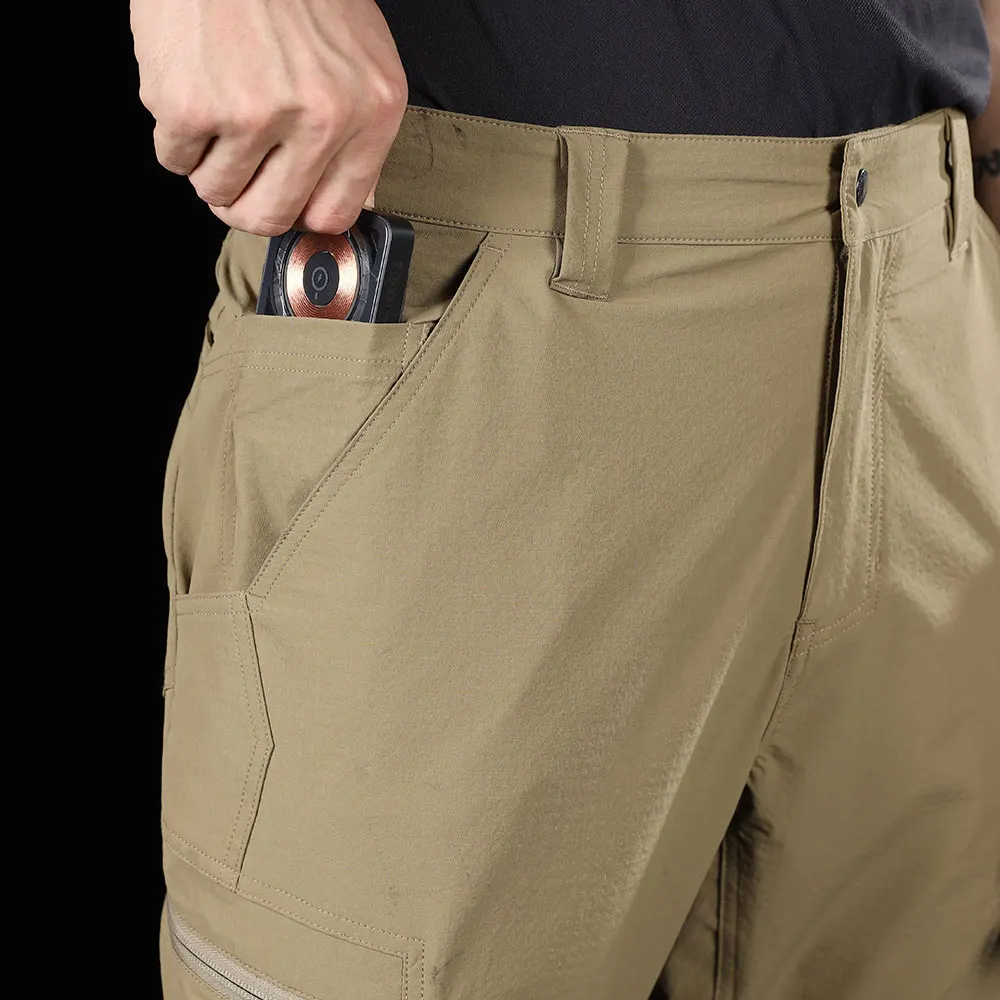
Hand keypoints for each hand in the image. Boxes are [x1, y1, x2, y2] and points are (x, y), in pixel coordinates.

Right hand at [130, 0, 407, 235]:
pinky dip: (175, 135)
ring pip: (217, 192)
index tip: (285, 203)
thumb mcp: (360, 58)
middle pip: (270, 216)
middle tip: (236, 176)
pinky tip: (190, 88)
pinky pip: (174, 160)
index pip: (334, 213)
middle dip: (246, 204)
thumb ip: (360, 134)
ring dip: (208, 166)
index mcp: (370, 112)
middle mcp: (320, 119)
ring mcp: (254, 114)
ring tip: (216, 114)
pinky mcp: (191, 105)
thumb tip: (346, 202)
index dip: (302, 214)